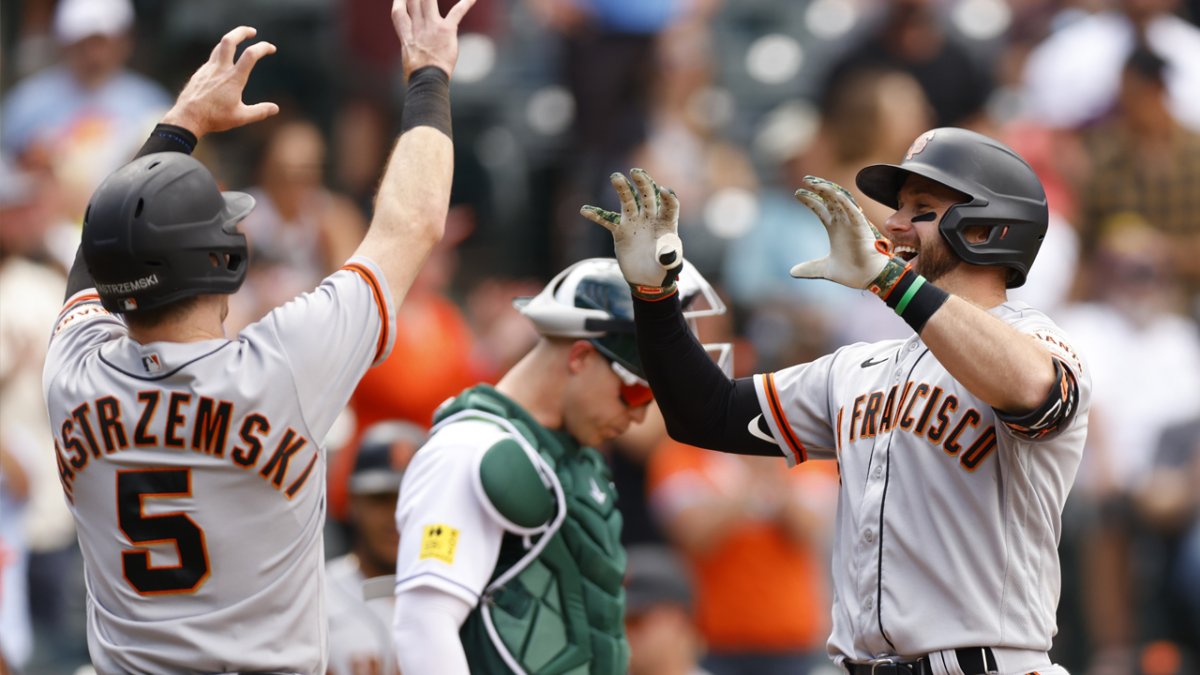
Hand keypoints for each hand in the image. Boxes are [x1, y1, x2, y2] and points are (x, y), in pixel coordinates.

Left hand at [161, 26, 278, 136]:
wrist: (187, 117)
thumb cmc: (214, 118)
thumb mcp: (241, 117)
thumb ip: (259, 112)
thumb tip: (275, 109)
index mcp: (233, 79)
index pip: (250, 55)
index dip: (263, 47)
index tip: (271, 48)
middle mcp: (220, 69)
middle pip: (230, 40)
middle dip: (242, 32)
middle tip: (252, 32)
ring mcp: (208, 69)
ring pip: (220, 47)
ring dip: (231, 40)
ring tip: (239, 42)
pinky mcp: (200, 73)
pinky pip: (212, 59)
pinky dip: (222, 55)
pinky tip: (225, 64)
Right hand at [392, 0, 475, 79]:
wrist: (427, 78)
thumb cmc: (418, 75)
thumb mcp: (409, 58)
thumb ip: (413, 48)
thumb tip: (414, 53)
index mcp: (407, 35)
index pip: (398, 12)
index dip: (399, 1)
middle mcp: (417, 27)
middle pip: (413, 1)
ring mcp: (431, 26)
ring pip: (428, 0)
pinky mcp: (446, 29)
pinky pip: (457, 12)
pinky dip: (466, 3)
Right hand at [580, 168, 682, 296]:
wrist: (647, 279)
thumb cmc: (663, 269)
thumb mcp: (671, 266)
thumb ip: (670, 258)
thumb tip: (665, 253)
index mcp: (666, 223)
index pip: (669, 205)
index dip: (667, 197)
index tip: (663, 190)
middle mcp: (650, 218)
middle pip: (648, 196)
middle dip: (643, 183)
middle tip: (635, 172)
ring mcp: (634, 223)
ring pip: (628, 202)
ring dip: (622, 189)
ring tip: (616, 177)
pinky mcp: (620, 231)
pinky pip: (608, 221)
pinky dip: (597, 216)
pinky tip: (585, 210)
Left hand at [790, 176, 907, 296]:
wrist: (869, 278)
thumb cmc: (852, 272)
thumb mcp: (824, 269)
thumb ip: (809, 268)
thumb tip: (791, 272)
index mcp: (835, 228)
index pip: (821, 208)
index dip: (810, 200)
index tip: (797, 193)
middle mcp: (843, 222)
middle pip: (829, 198)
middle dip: (817, 188)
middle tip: (805, 180)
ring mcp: (852, 222)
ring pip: (840, 199)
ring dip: (827, 189)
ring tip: (813, 182)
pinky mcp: (861, 226)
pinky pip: (852, 208)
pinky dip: (843, 200)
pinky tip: (831, 192)